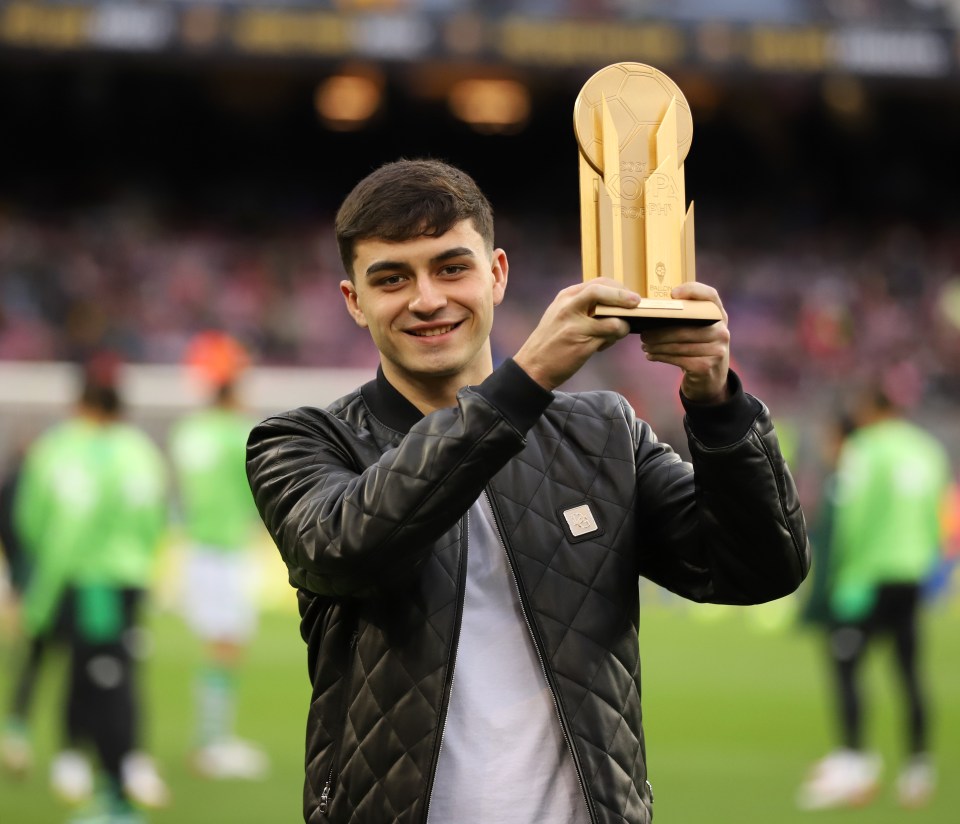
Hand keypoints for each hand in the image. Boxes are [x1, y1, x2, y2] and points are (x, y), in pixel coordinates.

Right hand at [514, 278, 638, 390]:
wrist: (532, 367)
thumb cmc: (550, 342)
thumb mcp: (559, 315)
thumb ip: (581, 305)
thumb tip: (611, 302)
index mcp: (565, 297)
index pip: (597, 283)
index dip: (617, 287)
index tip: (628, 295)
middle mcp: (569, 307)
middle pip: (603, 291)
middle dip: (624, 296)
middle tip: (637, 304)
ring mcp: (575, 325)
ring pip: (613, 318)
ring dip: (623, 325)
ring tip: (618, 332)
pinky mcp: (582, 344)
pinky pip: (609, 337)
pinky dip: (613, 339)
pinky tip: (605, 345)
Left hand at [640, 282, 730, 403]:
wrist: (711, 378)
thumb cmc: (698, 348)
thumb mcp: (699, 330)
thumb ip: (688, 318)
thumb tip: (655, 311)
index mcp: (719, 316)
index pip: (710, 295)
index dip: (692, 291)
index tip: (672, 295)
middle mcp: (722, 331)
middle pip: (685, 327)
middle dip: (659, 332)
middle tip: (643, 334)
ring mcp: (717, 350)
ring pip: (679, 345)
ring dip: (657, 346)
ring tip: (644, 345)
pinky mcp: (707, 366)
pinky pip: (678, 359)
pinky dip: (661, 357)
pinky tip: (651, 356)